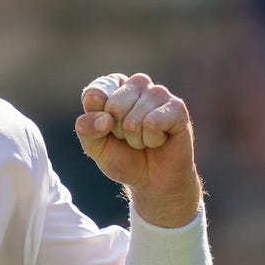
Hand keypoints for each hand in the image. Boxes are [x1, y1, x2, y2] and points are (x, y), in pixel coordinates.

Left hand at [74, 73, 200, 226]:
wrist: (153, 181)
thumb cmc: (123, 157)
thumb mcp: (95, 146)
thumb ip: (87, 128)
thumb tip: (104, 118)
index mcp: (114, 86)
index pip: (94, 94)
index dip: (98, 121)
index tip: (108, 129)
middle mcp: (137, 83)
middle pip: (114, 107)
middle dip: (118, 132)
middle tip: (130, 137)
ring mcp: (158, 93)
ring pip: (133, 119)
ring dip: (136, 139)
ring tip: (145, 139)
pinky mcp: (177, 107)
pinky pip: (153, 124)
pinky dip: (152, 140)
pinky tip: (160, 139)